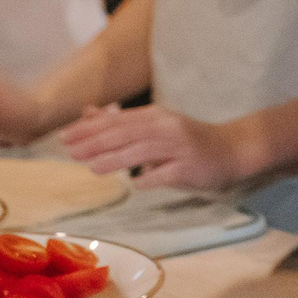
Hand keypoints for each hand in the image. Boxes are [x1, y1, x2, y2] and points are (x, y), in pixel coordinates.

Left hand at [60, 104, 239, 190]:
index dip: (89, 128)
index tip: (64, 137)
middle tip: (69, 151)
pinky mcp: (190, 166)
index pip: (116, 120)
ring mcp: (179, 147)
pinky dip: (151, 178)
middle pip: (125, 133)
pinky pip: (167, 173)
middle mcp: (166, 127)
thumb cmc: (189, 140)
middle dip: (95, 142)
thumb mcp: (156, 126)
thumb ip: (122, 121)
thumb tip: (87, 114)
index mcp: (155, 116)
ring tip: (92, 167)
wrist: (232, 149)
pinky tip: (135, 184)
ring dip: (116, 159)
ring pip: (142, 151)